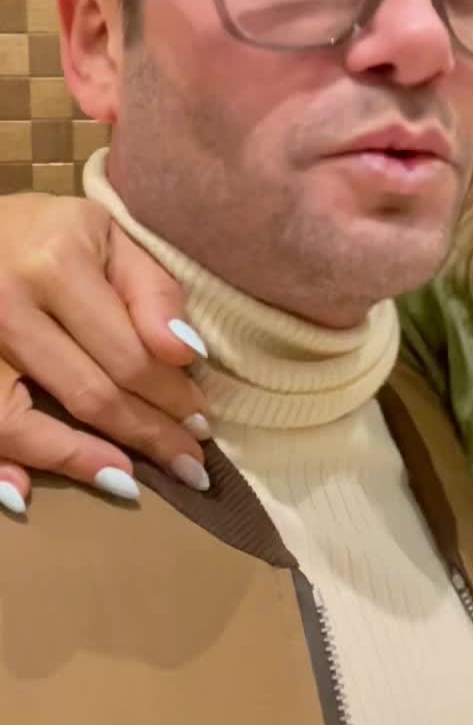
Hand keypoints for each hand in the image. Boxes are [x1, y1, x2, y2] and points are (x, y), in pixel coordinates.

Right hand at [0, 193, 210, 513]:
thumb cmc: (49, 233)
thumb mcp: (109, 239)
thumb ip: (151, 292)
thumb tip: (188, 354)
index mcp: (56, 265)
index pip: (128, 353)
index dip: (171, 397)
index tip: (202, 423)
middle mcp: (7, 305)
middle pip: (87, 393)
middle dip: (146, 435)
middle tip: (189, 465)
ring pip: (21, 424)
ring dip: (80, 462)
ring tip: (130, 482)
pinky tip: (25, 491)